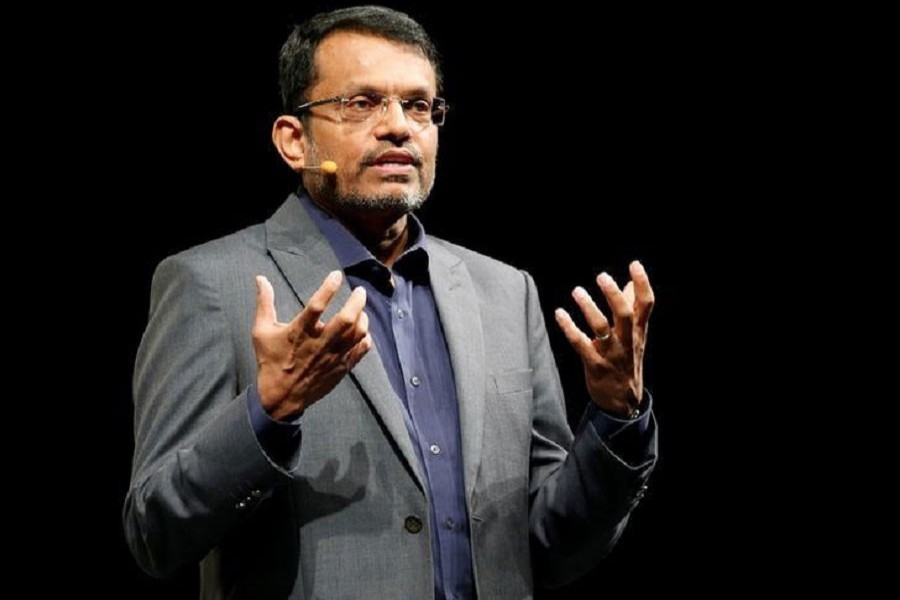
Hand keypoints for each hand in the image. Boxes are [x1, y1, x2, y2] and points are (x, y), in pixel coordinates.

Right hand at [252, 271, 371, 419]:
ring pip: (357, 333)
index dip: (328, 288)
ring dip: (363, 318)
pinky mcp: (341, 367)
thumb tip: (261, 278)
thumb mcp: (261, 331)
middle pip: (346, 319)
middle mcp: (320, 343)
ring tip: (361, 310)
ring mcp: (333, 356)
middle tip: (360, 291)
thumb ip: (264, 303)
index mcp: (300, 332)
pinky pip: (361, 350)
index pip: (317, 305)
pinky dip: (365, 338)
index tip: (336, 275)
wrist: (281, 397)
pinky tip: (362, 331)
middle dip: (357, 301)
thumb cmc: (270, 361)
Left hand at [554, 261, 654, 417]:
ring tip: (577, 291)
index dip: (643, 283)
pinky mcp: (594, 365)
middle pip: (624, 314)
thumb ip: (634, 310)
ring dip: (588, 308)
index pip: (646, 305)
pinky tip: (560, 313)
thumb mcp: (636, 337)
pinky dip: (569, 328)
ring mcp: (611, 354)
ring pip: (601, 328)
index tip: (635, 264)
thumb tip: (631, 283)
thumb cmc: (627, 362)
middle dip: (613, 294)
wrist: (623, 401)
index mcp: (637, 331)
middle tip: (602, 276)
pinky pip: (580, 344)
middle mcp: (626, 341)